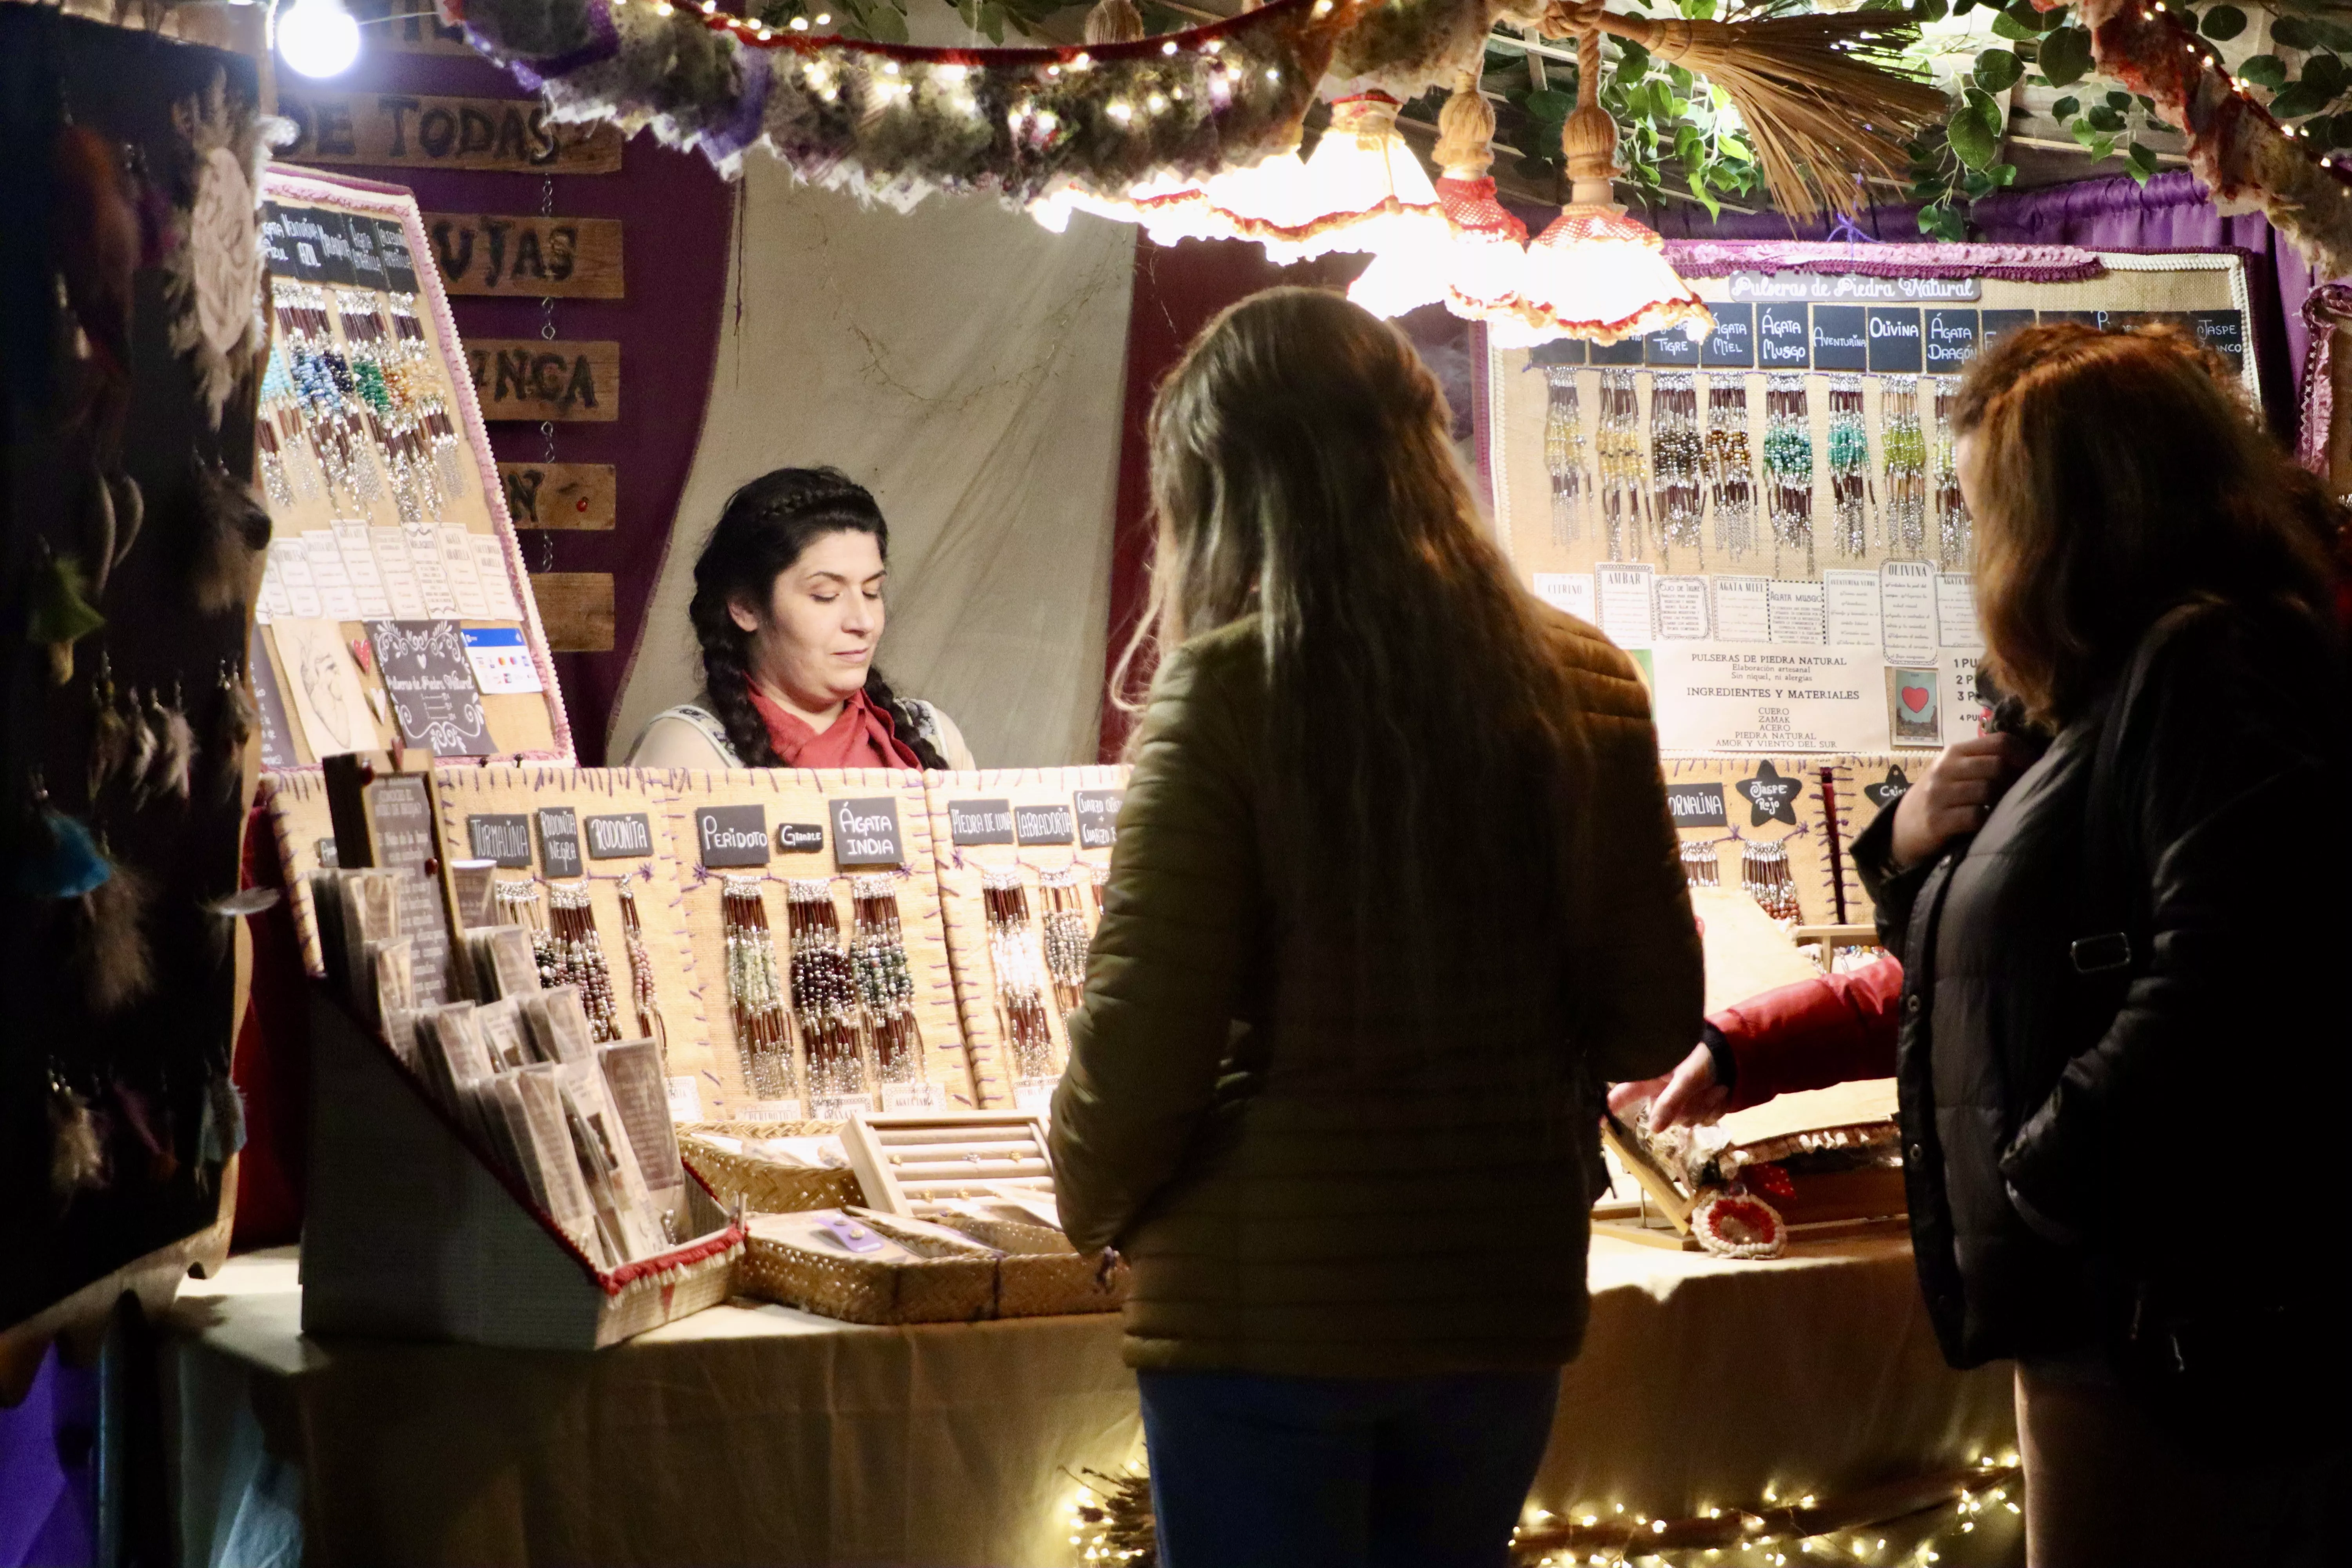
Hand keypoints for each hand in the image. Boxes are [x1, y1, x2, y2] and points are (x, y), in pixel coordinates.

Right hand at [1609, 1042, 1730, 1132]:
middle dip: (1686, 1107)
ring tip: (1715, 1086)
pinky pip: (1701, 1122)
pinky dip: (1714, 1109)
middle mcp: (1658, 1095)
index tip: (1595, 1122)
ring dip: (1704, 1106)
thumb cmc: (1702, 1058)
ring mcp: (1677, 1106)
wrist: (1729, 1059)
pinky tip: (1719, 1093)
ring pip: (1685, 1122)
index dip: (1607, 1108)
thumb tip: (1653, 1129)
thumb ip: (1670, 1101)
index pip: (1621, 1095)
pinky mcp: (1694, 1113)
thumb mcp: (1687, 1077)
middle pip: (1662, 1118)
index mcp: (1648, 1080)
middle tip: (1701, 1089)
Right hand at [1888, 731, 2035, 868]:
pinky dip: (1987, 820)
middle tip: (2020, 793)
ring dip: (2002, 801)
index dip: (2024, 753)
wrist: (1902, 827)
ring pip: (1988, 789)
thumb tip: (2029, 760)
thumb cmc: (1939, 798)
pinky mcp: (1936, 820)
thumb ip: (1981, 762)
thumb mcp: (1954, 772)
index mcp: (1953, 753)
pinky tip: (1987, 824)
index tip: (2035, 768)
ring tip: (2002, 808)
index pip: (1999, 741)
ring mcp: (1938, 795)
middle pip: (1997, 765)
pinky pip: (1976, 816)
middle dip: (2015, 780)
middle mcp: (1944, 769)